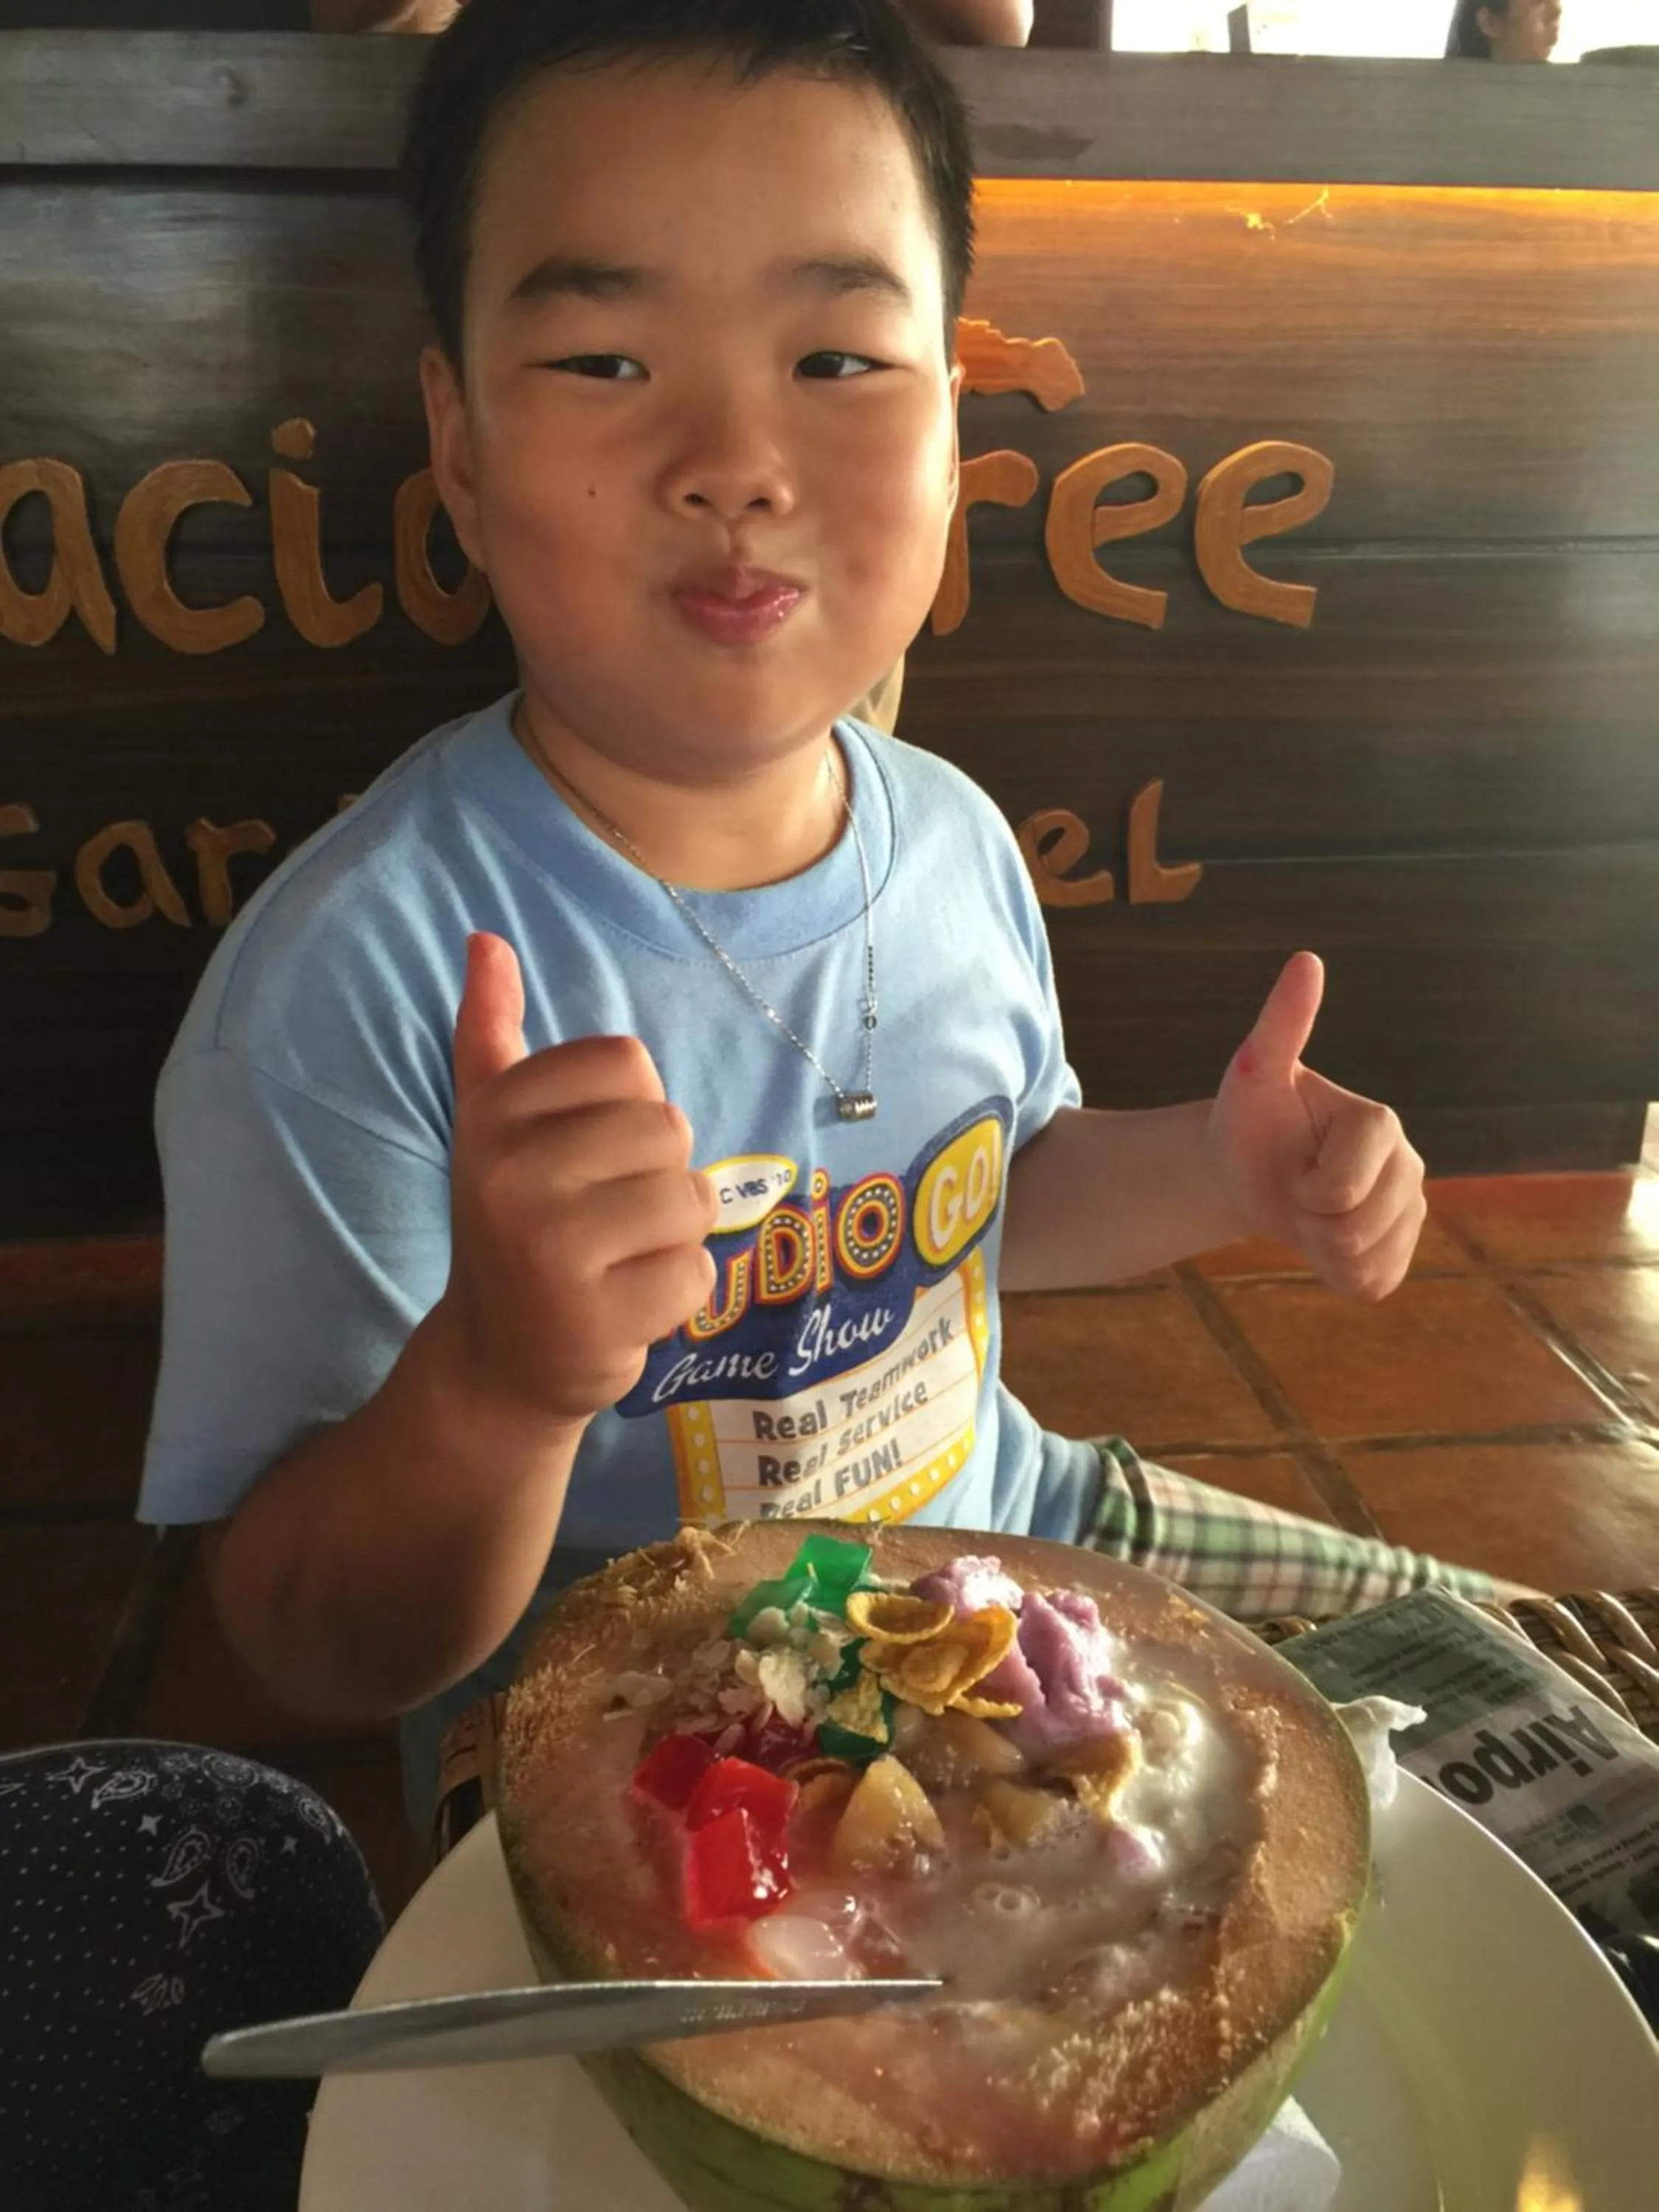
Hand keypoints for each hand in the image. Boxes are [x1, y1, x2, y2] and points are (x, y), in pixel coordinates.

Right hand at [439, 933, 718, 1428]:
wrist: (496, 1359)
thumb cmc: (513, 1223)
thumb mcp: (491, 1124)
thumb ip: (490, 1031)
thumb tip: (485, 939)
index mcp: (494, 1115)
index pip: (628, 1061)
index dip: (629, 1109)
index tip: (583, 1155)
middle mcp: (511, 1176)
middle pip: (669, 1128)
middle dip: (657, 1175)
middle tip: (604, 1219)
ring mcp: (549, 1251)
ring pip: (691, 1199)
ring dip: (673, 1235)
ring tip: (619, 1259)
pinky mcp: (594, 1320)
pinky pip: (697, 1273)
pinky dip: (678, 1293)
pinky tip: (625, 1306)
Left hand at [1208, 952, 1424, 1301]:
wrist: (1249, 1172)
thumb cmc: (1251, 1119)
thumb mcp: (1255, 1072)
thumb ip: (1283, 1022)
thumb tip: (1307, 959)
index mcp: (1381, 1123)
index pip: (1347, 1184)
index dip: (1310, 1188)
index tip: (1295, 1167)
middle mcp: (1409, 1165)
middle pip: (1357, 1228)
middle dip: (1310, 1222)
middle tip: (1297, 1192)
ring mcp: (1411, 1212)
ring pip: (1364, 1260)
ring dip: (1319, 1250)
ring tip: (1308, 1214)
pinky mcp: (1402, 1251)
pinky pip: (1373, 1286)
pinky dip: (1337, 1276)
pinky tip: (1323, 1244)